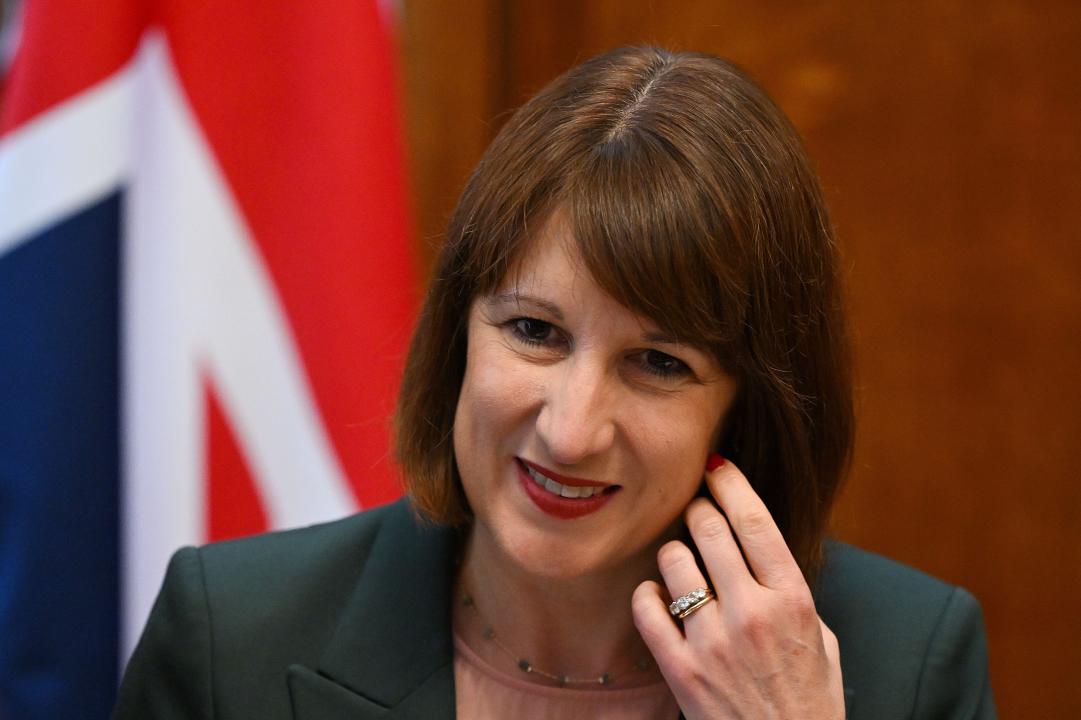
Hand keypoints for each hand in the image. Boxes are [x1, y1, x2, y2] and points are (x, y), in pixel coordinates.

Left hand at [632, 457, 844, 719]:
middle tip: (696, 510)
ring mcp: (713, 642)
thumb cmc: (809, 699)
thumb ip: (789, 589)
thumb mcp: (819, 637)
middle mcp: (753, 614)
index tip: (717, 465)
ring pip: (673, 561)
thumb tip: (757, 542)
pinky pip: (647, 606)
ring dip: (674, 553)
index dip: (731, 482)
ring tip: (682, 563)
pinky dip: (648, 594)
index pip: (755, 521)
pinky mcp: (681, 669)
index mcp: (793, 600)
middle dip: (698, 510)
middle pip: (709, 529)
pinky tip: (659, 597)